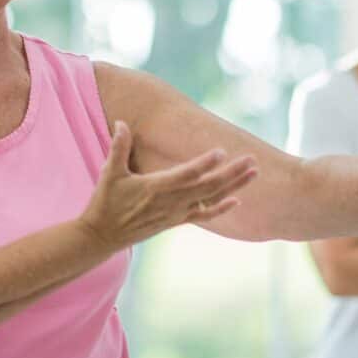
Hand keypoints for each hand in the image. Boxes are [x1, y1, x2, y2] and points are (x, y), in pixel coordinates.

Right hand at [79, 121, 257, 248]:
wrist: (103, 235)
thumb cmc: (106, 202)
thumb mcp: (109, 173)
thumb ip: (119, 147)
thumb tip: (121, 123)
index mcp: (156, 187)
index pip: (186, 174)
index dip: (204, 163)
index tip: (222, 152)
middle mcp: (171, 201)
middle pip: (208, 186)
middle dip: (232, 173)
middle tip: (252, 160)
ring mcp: (176, 213)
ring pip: (211, 198)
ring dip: (234, 186)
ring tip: (254, 173)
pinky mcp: (176, 221)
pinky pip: (203, 215)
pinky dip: (220, 208)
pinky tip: (236, 201)